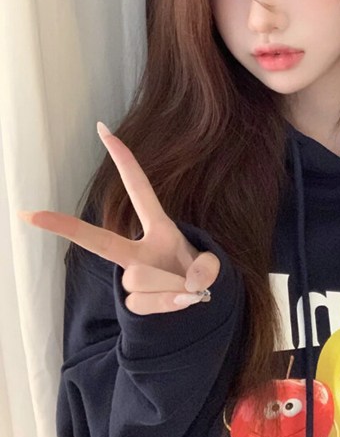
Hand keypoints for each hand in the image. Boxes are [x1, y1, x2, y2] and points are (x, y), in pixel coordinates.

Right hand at [19, 122, 219, 314]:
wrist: (199, 306)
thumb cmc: (199, 275)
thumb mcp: (212, 265)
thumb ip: (207, 270)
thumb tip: (188, 285)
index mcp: (160, 229)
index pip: (139, 190)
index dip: (124, 160)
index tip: (103, 130)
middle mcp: (139, 251)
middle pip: (101, 241)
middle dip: (69, 229)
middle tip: (29, 214)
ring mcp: (132, 277)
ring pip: (137, 280)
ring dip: (169, 288)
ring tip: (185, 291)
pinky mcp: (131, 303)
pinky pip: (143, 303)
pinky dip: (167, 306)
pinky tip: (178, 304)